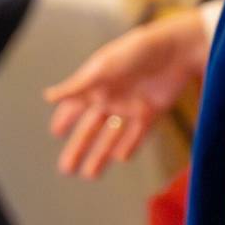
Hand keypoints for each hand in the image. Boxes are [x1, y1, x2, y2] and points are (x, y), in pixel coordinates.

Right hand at [42, 10, 210, 178]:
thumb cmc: (137, 50)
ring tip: (89, 175)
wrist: (177, 48)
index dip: (63, 120)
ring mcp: (131, 107)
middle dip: (78, 149)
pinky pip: (138, 134)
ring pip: (112, 137)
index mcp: (95, 85)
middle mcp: (110, 99)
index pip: (73, 108)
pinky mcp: (151, 112)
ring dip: (100, 155)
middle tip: (66, 169)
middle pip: (90, 129)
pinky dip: (129, 146)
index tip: (55, 133)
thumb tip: (48, 97)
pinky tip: (120, 157)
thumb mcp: (104, 66)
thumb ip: (77, 85)